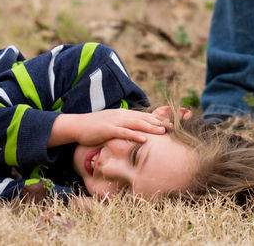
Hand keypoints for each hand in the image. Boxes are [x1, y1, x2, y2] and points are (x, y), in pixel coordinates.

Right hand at [48, 109, 167, 148]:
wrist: (77, 125)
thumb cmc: (95, 127)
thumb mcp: (112, 125)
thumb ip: (124, 127)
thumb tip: (136, 133)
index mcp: (124, 114)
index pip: (145, 116)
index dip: (159, 119)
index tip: (173, 123)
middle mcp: (122, 115)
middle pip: (145, 118)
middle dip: (161, 122)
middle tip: (175, 128)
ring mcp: (115, 121)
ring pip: (137, 124)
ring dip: (152, 127)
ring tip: (164, 131)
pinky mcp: (108, 129)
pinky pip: (124, 132)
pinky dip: (135, 135)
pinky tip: (144, 140)